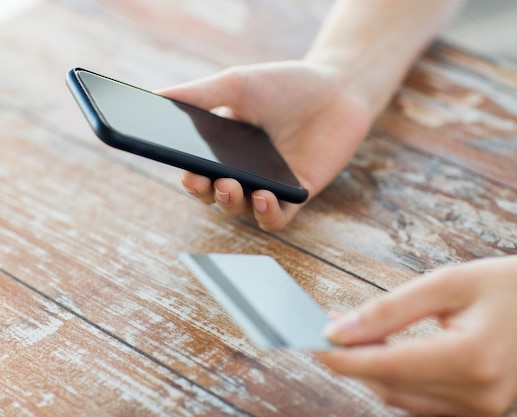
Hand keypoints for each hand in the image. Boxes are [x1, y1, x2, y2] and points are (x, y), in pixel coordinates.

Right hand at [159, 61, 371, 230]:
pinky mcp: (297, 195)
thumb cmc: (284, 85)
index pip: (196, 170)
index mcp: (222, 147)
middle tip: (202, 178)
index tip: (183, 169)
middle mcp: (242, 170)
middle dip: (204, 191)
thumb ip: (199, 95)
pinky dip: (266, 214)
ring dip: (230, 203)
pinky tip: (264, 198)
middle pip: (213, 194)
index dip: (187, 175)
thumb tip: (155, 98)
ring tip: (230, 185)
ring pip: (240, 209)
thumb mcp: (237, 84)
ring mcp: (269, 185)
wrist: (338, 87)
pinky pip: (276, 218)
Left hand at [317, 252, 516, 416]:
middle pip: (391, 387)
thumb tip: (339, 329)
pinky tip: (391, 354)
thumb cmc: (508, 283)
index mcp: (471, 357)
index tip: (311, 343)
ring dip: (375, 372)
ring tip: (359, 339)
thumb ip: (390, 309)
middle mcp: (478, 394)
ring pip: (403, 400)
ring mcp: (482, 409)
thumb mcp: (447, 282)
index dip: (344, 357)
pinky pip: (424, 404)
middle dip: (354, 361)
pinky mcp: (482, 410)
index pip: (389, 366)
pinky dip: (400, 381)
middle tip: (331, 331)